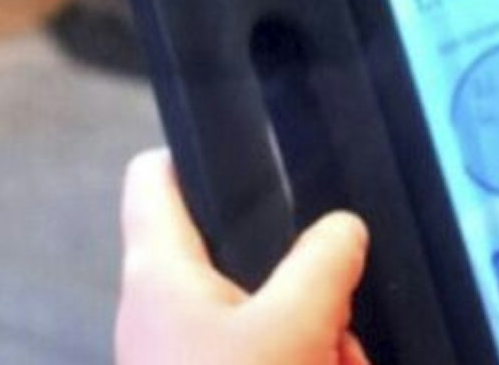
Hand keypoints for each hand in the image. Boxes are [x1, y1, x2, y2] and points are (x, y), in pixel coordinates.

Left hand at [116, 149, 371, 364]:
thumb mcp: (296, 322)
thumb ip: (325, 262)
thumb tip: (343, 228)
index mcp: (159, 270)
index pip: (155, 176)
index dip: (198, 154)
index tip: (256, 158)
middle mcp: (158, 306)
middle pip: (236, 253)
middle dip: (301, 279)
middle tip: (336, 305)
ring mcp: (176, 351)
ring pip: (259, 312)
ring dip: (310, 330)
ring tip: (339, 358)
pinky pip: (257, 353)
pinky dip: (296, 358)